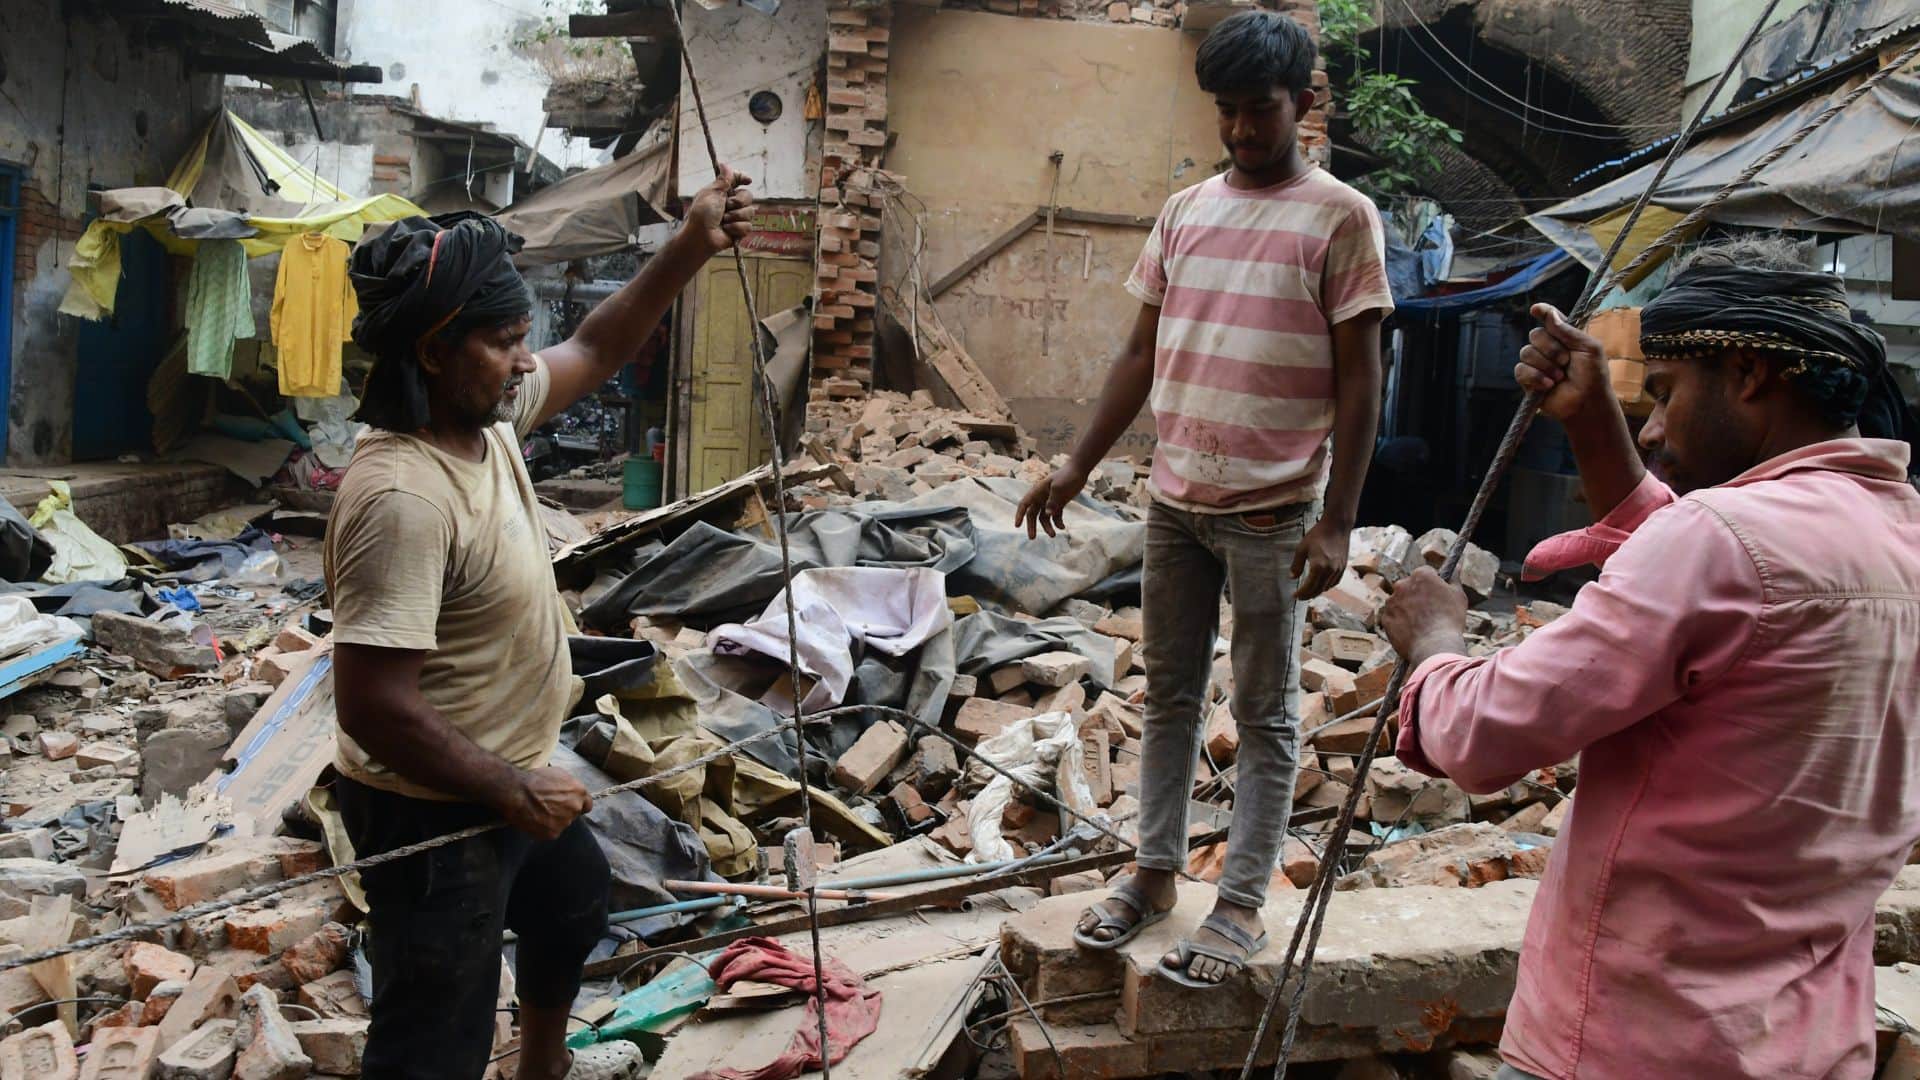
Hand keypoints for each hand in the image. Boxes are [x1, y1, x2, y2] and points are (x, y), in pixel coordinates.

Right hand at [501, 767, 592, 840]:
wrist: (518, 793)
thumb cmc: (535, 780)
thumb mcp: (558, 774)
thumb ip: (569, 785)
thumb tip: (570, 791)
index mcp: (579, 792)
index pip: (587, 805)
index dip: (578, 805)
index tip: (570, 805)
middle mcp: (575, 808)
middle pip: (573, 814)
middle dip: (564, 811)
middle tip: (549, 807)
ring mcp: (564, 822)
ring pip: (561, 823)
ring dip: (554, 820)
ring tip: (539, 812)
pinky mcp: (553, 833)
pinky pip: (550, 832)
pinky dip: (544, 828)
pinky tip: (535, 820)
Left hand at [685, 166, 754, 255]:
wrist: (701, 236)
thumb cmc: (702, 214)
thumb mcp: (711, 193)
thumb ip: (723, 180)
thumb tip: (724, 164)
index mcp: (722, 192)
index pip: (737, 181)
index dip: (743, 179)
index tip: (748, 181)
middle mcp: (730, 203)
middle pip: (748, 196)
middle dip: (739, 201)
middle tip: (727, 206)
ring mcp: (736, 217)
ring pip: (750, 212)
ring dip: (736, 216)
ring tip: (724, 221)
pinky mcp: (739, 230)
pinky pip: (748, 226)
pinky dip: (736, 228)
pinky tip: (726, 230)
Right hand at [1014, 465, 1088, 538]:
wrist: (1079, 471)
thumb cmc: (1067, 476)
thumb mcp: (1059, 488)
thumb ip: (1053, 501)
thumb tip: (1048, 515)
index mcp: (1037, 491)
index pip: (1024, 504)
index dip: (1019, 515)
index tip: (1017, 526)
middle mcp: (1041, 498)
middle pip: (1032, 514)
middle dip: (1032, 526)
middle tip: (1032, 538)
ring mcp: (1050, 501)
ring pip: (1044, 517)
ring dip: (1047, 527)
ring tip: (1053, 535)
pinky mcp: (1058, 504)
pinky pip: (1055, 517)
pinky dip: (1058, 523)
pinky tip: (1063, 527)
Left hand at [1290, 516, 1348, 600]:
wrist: (1337, 526)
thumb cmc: (1318, 535)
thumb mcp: (1302, 548)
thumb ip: (1296, 565)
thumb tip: (1292, 577)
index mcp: (1318, 566)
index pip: (1309, 587)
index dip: (1301, 593)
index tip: (1294, 595)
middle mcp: (1330, 570)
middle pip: (1318, 590)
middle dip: (1308, 595)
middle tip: (1300, 597)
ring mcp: (1338, 569)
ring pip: (1327, 587)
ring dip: (1317, 592)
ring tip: (1309, 592)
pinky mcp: (1343, 567)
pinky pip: (1335, 582)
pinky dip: (1327, 586)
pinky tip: (1321, 585)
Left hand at [1380, 568, 1469, 665]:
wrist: (1435, 645)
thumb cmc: (1450, 619)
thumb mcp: (1458, 595)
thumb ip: (1454, 578)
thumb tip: (1456, 566)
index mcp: (1421, 575)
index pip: (1425, 573)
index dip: (1432, 584)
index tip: (1436, 594)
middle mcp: (1402, 584)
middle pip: (1409, 586)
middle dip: (1416, 595)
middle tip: (1428, 610)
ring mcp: (1391, 601)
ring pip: (1399, 602)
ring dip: (1407, 609)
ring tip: (1421, 624)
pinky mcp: (1385, 618)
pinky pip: (1392, 617)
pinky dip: (1400, 623)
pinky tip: (1412, 631)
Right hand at [1518, 304, 1613, 423]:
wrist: (1586, 403)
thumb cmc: (1593, 376)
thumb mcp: (1588, 348)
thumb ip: (1568, 330)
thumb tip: (1550, 313)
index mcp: (1565, 337)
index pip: (1550, 319)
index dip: (1542, 312)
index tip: (1536, 310)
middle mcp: (1548, 347)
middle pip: (1535, 335)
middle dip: (1551, 349)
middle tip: (1565, 362)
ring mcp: (1537, 363)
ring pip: (1526, 352)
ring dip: (1546, 365)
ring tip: (1559, 377)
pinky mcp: (1527, 380)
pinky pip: (1521, 369)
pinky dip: (1535, 377)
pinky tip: (1548, 385)